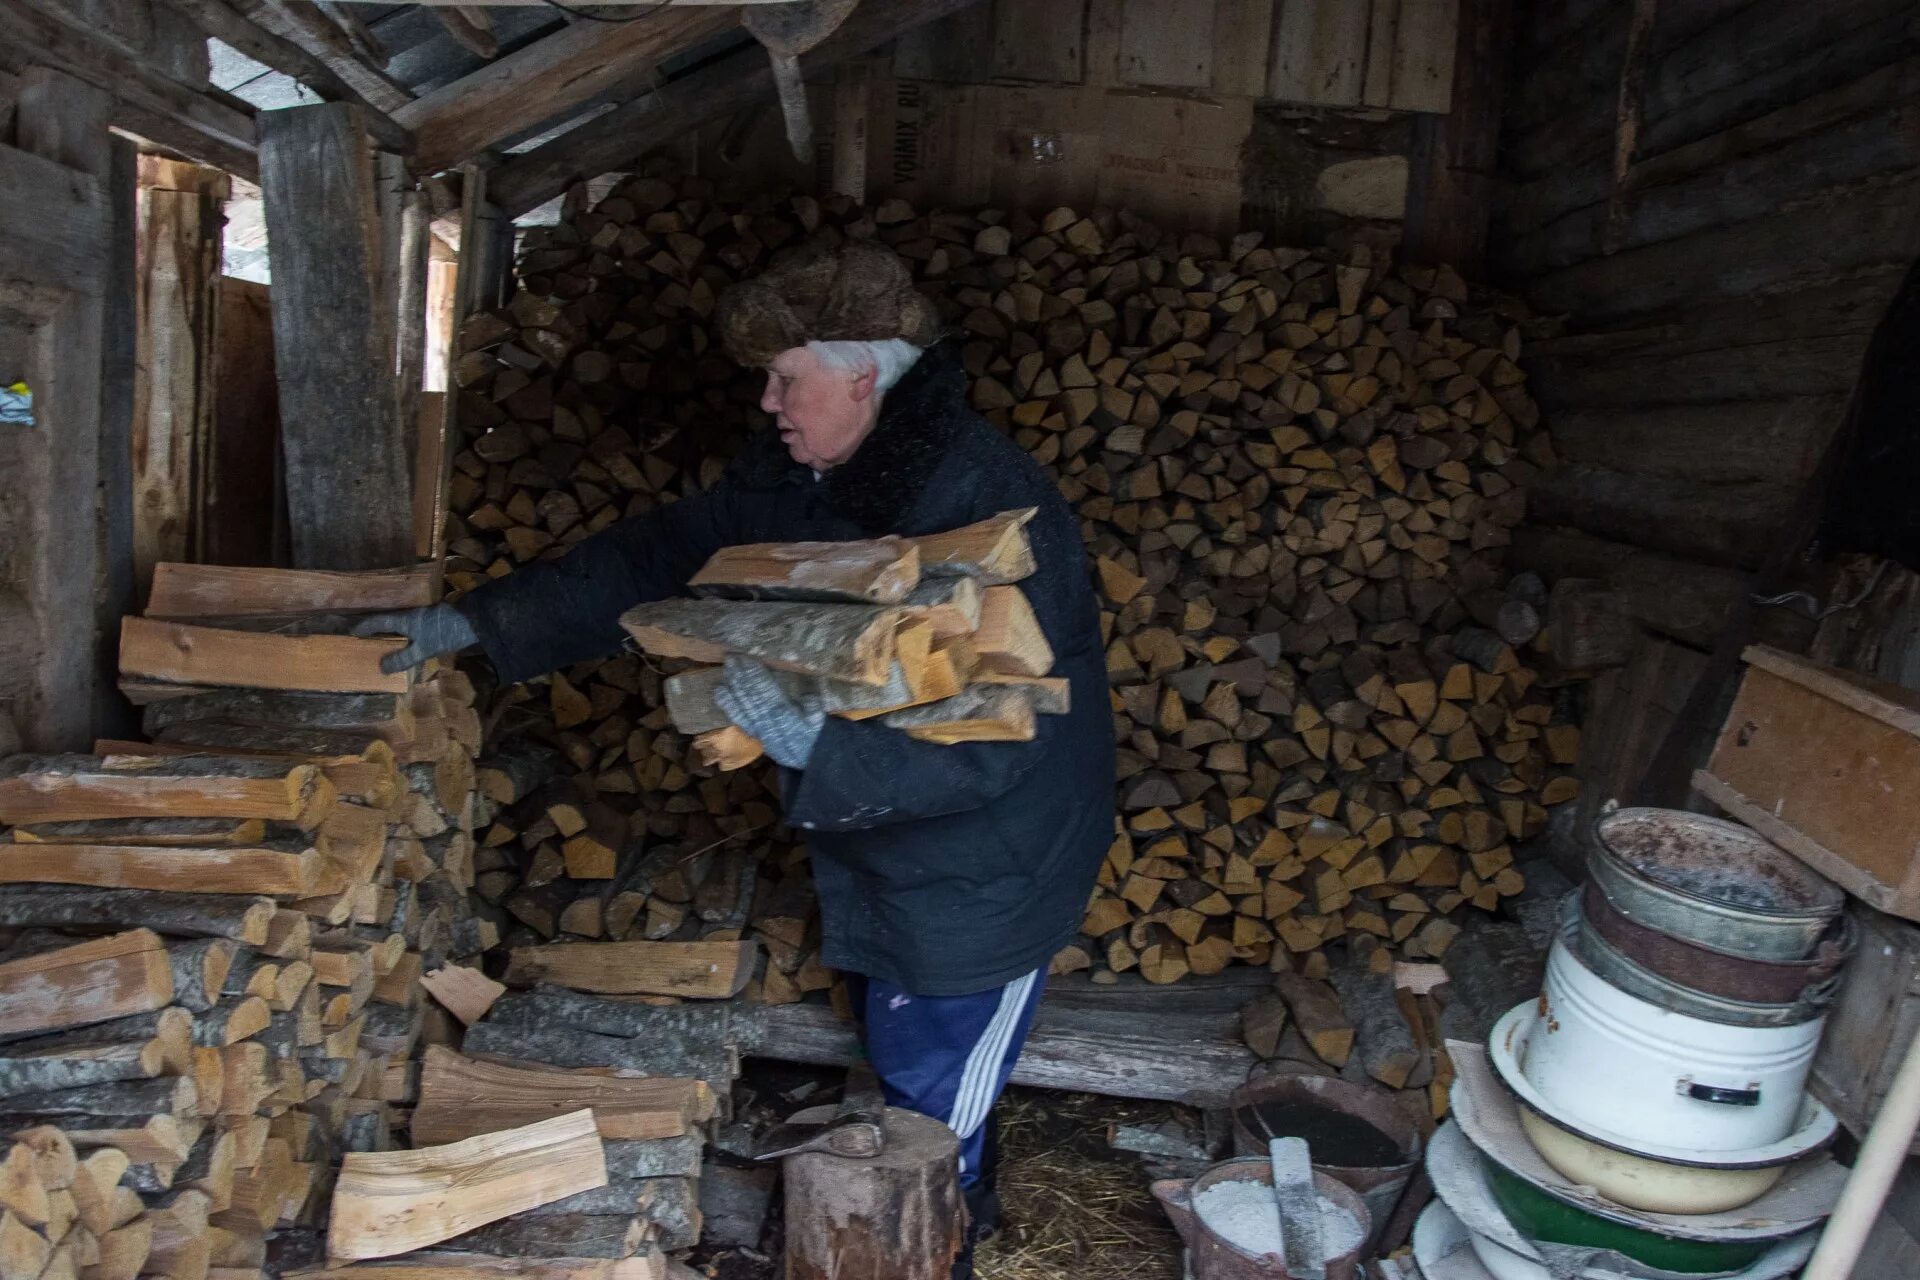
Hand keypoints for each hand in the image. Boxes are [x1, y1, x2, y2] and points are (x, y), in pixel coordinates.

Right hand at [351, 604, 477, 674]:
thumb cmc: (445, 633)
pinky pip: (411, 628)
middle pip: (388, 621)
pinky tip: (406, 644)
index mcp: (404, 619)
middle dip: (376, 629)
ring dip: (390, 631)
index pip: (379, 621)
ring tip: (382, 642)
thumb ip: (403, 658)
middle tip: (364, 638)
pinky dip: (403, 635)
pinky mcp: (433, 622)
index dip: (365, 627)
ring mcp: (423, 618)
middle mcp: (411, 615)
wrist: (474, 621)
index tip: (352, 632)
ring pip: (401, 624)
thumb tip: (380, 668)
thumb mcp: (423, 649)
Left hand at [713, 655, 825, 768]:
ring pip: (743, 703)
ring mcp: (758, 726)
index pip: (767, 691)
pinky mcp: (753, 732)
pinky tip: (719, 690)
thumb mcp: (820, 721)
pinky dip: (727, 704)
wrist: (808, 759)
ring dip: (733, 684)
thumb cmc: (815, 734)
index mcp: (784, 715)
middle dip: (741, 675)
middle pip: (751, 694)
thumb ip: (815, 710)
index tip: (748, 659)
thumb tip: (810, 698)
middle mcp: (767, 720)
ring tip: (727, 666)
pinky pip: (738, 717)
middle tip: (732, 656)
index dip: (756, 675)